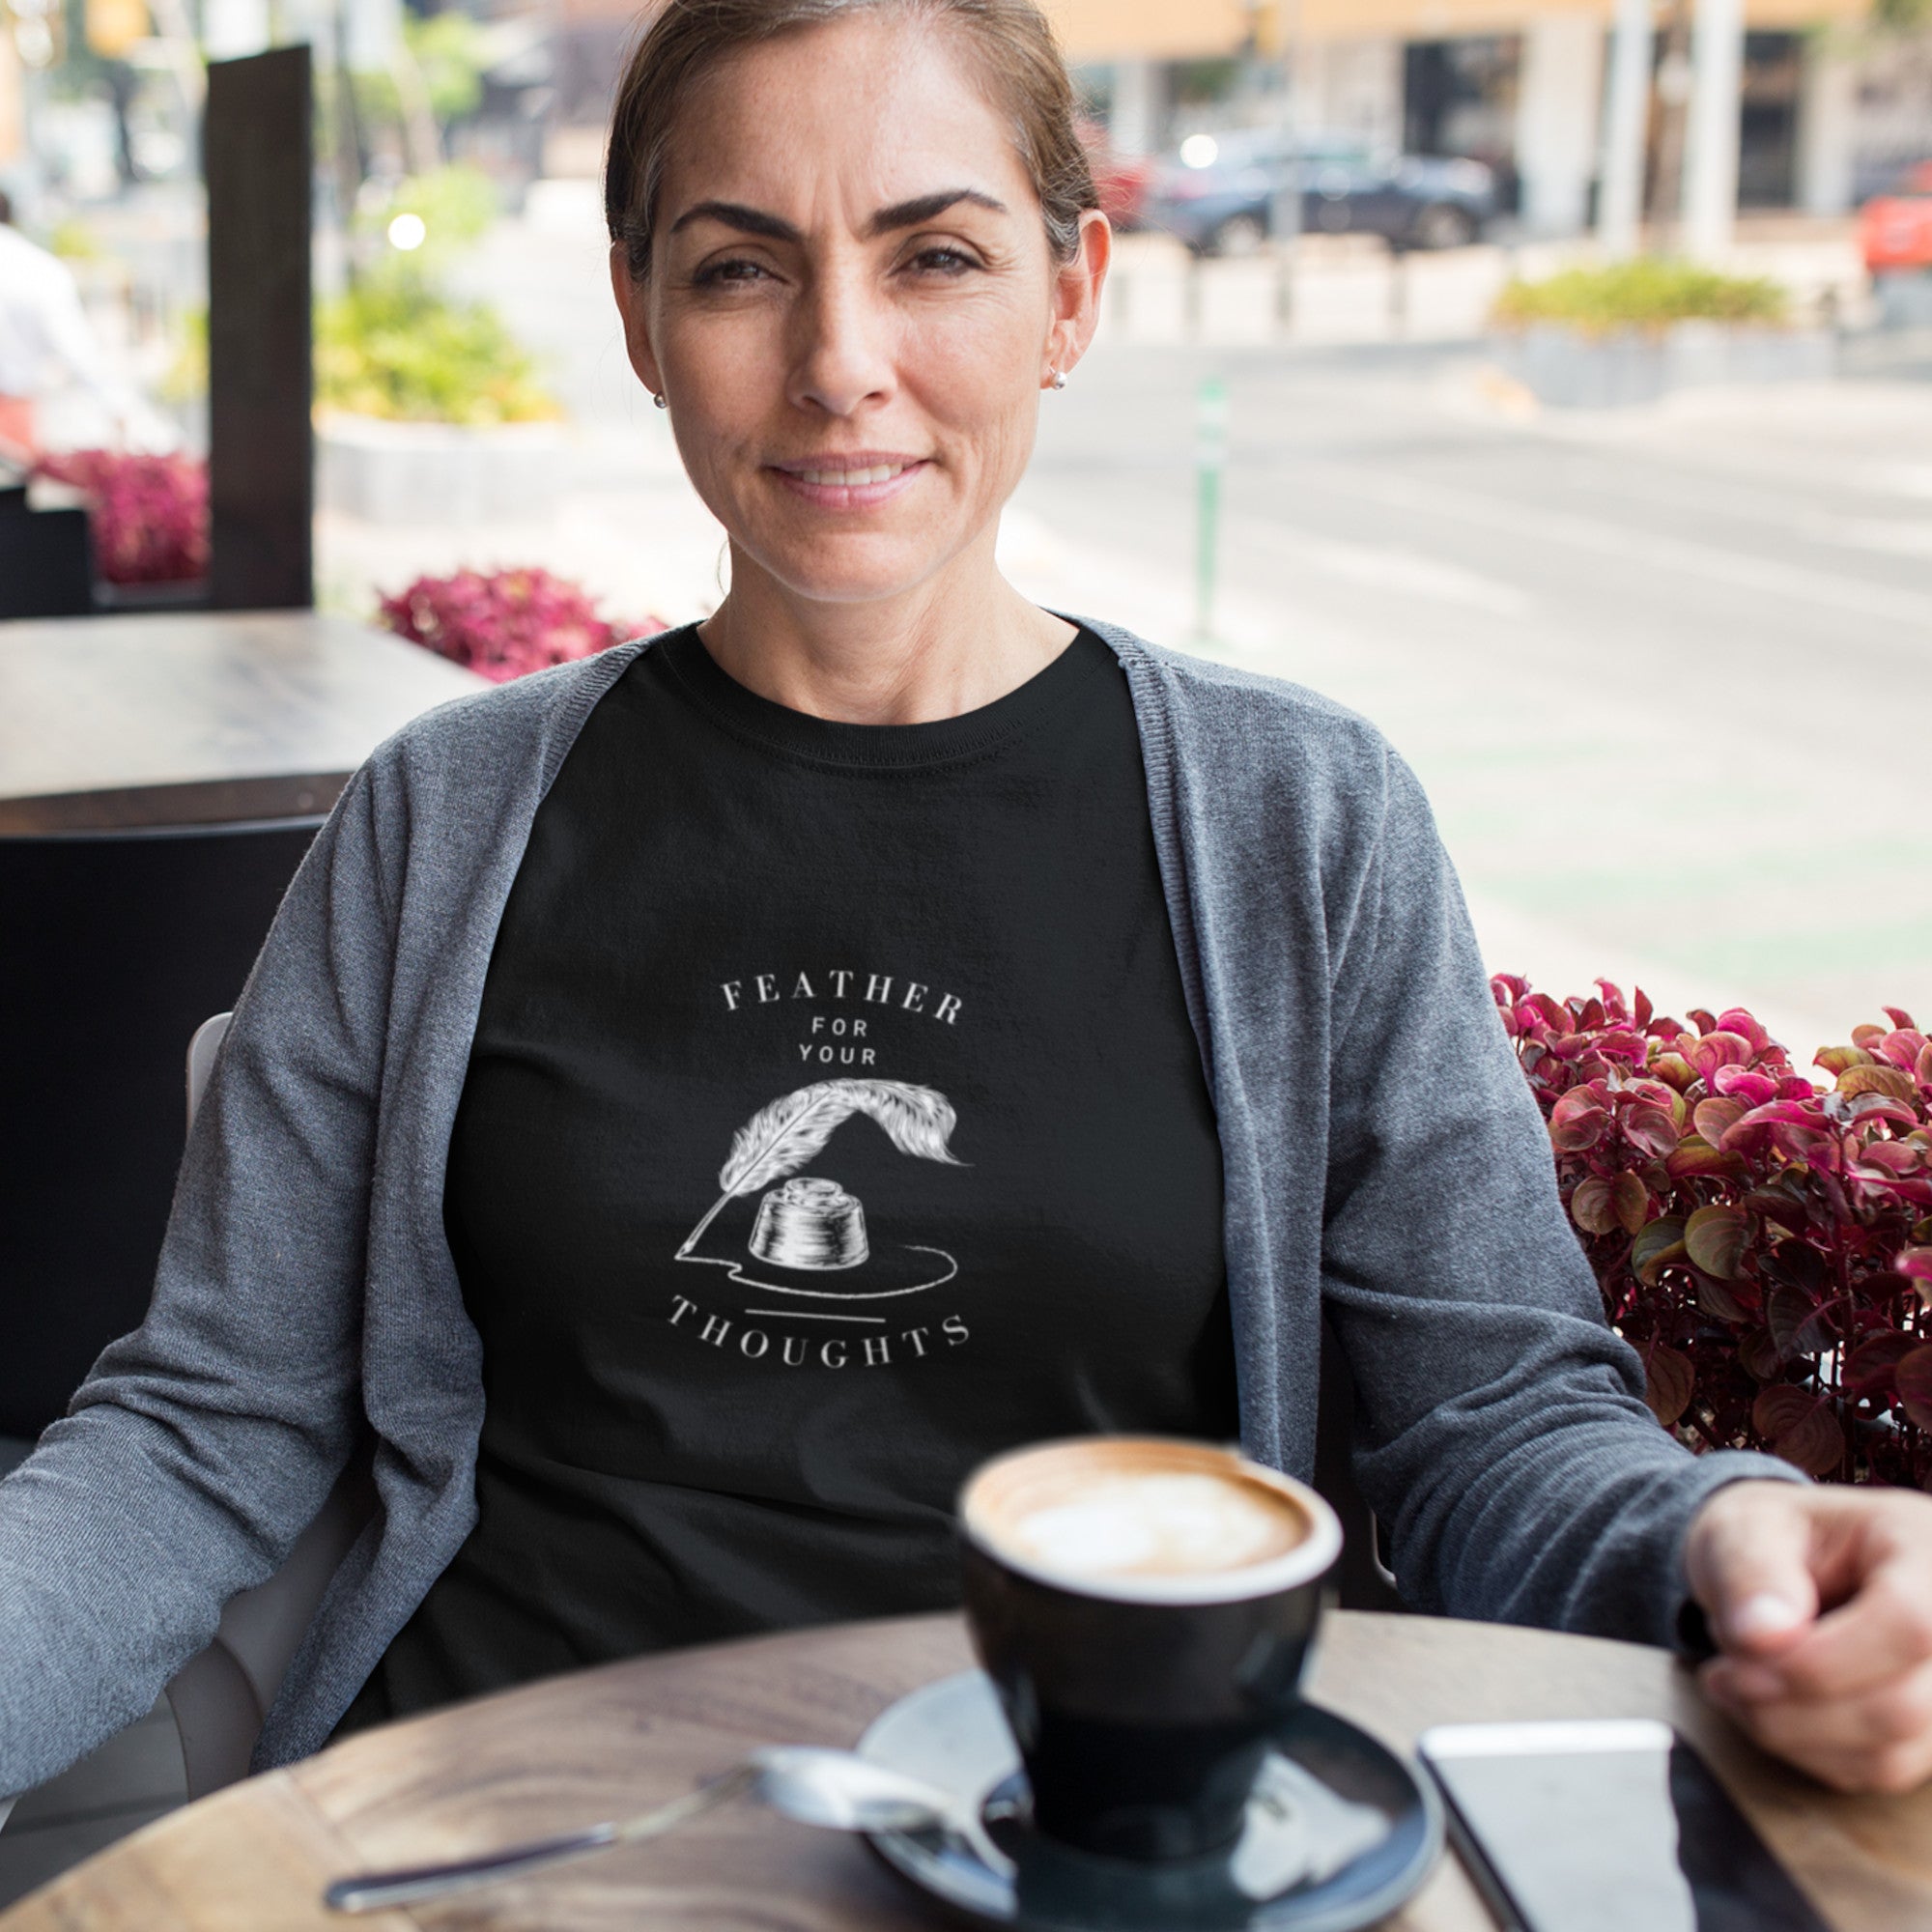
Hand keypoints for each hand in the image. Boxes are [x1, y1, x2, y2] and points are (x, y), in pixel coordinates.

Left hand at [1685, 1480, 1931, 1793]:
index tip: (1748, 1651)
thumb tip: (1762, 1635)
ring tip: (1738, 1680)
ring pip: (1890, 1751)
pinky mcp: (1927, 1731)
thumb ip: (1750, 1573)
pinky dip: (1807, 1750)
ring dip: (1791, 1729)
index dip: (1827, 1658)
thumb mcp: (1740, 1530)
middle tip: (1725, 1672)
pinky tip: (1769, 1707)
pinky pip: (1875, 1771)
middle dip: (1794, 1702)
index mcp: (1921, 1545)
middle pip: (1903, 1704)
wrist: (1771, 1567)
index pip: (1911, 1622)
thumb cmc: (1763, 1539)